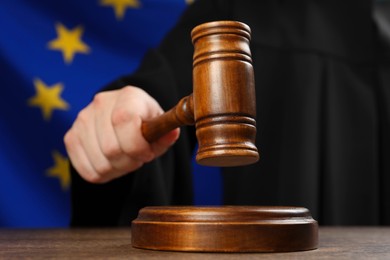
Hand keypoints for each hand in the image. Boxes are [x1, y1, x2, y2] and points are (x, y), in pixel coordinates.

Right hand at [64, 86, 179, 182]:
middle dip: (130, 162)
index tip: (148, 153)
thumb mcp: (161, 127)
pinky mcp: (71, 136)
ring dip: (117, 170)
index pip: (124, 121)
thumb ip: (166, 134)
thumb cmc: (146, 124)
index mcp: (128, 96)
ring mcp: (82, 119)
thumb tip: (170, 134)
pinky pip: (86, 170)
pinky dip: (103, 174)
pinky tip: (112, 163)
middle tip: (137, 158)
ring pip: (99, 163)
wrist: (124, 117)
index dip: (138, 145)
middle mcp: (101, 103)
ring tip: (126, 159)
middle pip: (111, 148)